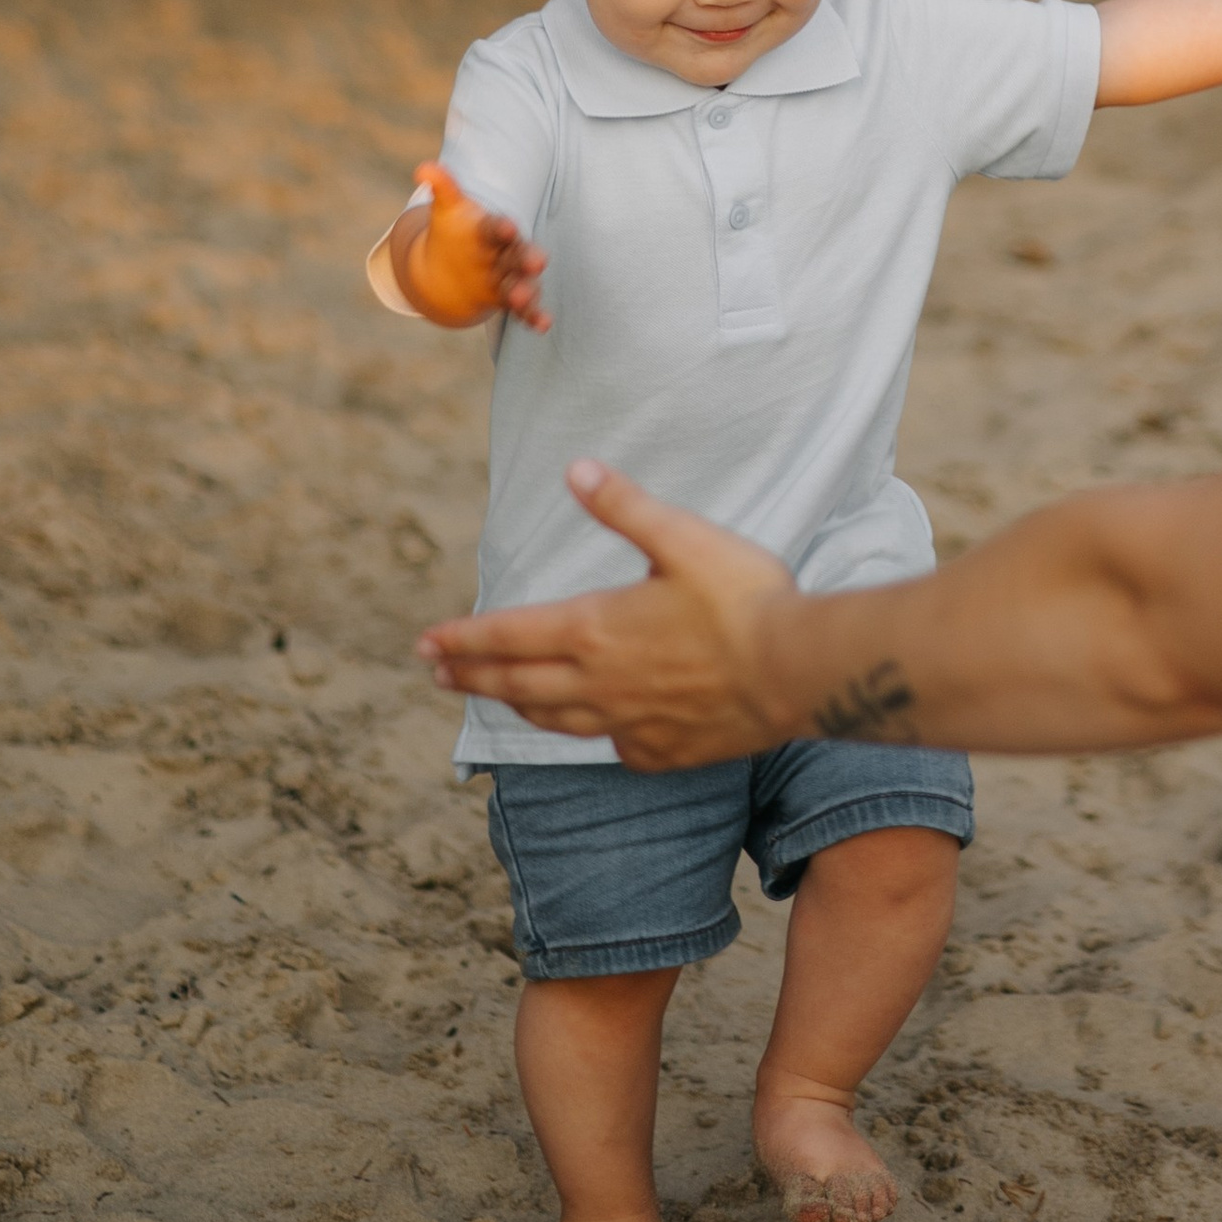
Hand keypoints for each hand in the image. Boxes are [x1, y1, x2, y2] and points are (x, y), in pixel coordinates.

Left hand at [398, 160, 550, 329]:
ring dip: (527, 291)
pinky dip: (534, 316)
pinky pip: (525, 309)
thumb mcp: (448, 211)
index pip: (497, 228)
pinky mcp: (509, 300)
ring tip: (523, 297)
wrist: (456, 265)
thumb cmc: (457, 232)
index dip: (502, 228)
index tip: (506, 226)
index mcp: (492, 229)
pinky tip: (544, 325)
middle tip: (537, 262)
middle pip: (519, 254)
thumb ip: (443, 189)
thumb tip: (423, 167)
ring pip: (523, 283)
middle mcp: (507, 253)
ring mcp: (510, 277)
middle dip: (528, 258)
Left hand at [417, 462, 798, 763]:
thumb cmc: (744, 599)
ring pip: (554, 719)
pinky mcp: (662, 751)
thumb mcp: (683, 537)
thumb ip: (624, 506)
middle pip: (516, 683)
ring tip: (495, 696)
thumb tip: (575, 470)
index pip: (507, 635)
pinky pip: (610, 744)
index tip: (424, 643)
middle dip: (470, 674)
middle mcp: (600, 683)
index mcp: (596, 628)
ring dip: (515, 704)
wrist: (797, 672)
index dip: (462, 638)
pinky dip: (589, 732)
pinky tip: (594, 727)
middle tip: (434, 673)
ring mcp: (629, 723)